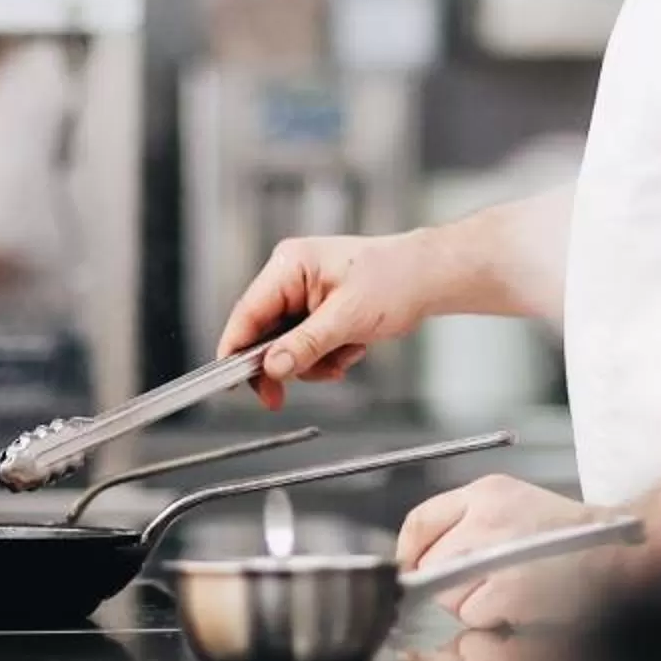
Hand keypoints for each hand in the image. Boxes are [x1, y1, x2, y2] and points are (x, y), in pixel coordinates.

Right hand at [215, 229, 447, 410]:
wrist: (429, 277)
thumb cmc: (396, 280)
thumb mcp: (347, 319)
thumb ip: (305, 345)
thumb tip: (272, 367)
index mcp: (290, 264)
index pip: (247, 312)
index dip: (235, 349)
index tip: (231, 382)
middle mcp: (291, 275)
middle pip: (263, 332)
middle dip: (286, 362)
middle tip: (282, 396)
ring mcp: (304, 291)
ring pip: (286, 343)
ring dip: (313, 361)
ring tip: (345, 354)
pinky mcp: (318, 306)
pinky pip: (306, 342)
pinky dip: (327, 354)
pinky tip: (352, 347)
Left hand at [393, 473, 636, 629]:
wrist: (621, 552)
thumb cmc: (571, 538)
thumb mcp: (517, 507)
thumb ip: (468, 524)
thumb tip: (417, 565)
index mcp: (487, 491)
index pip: (420, 521)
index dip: (411, 553)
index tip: (414, 571)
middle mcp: (487, 515)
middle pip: (429, 566)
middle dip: (450, 585)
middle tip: (489, 585)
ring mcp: (498, 552)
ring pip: (449, 596)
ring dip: (474, 606)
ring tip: (513, 592)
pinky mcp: (510, 587)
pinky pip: (475, 616)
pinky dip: (495, 620)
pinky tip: (523, 606)